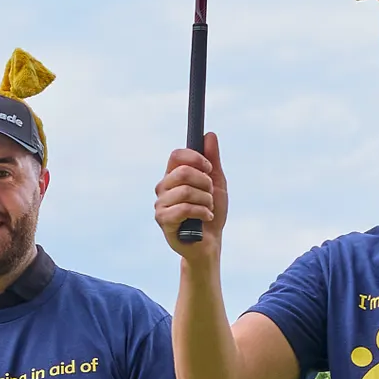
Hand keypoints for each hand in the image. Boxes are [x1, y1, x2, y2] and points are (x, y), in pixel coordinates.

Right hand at [151, 136, 226, 253]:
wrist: (210, 243)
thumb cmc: (211, 213)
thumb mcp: (216, 183)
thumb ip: (212, 160)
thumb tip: (209, 134)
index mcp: (173, 175)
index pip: (176, 155)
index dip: (195, 158)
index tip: (209, 168)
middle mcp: (163, 187)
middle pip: (182, 172)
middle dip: (204, 182)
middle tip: (211, 193)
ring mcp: (161, 204)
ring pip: (186, 191)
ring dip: (206, 200)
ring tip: (208, 209)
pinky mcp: (163, 220)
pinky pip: (183, 209)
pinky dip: (202, 212)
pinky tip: (206, 217)